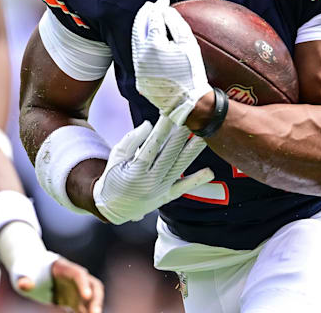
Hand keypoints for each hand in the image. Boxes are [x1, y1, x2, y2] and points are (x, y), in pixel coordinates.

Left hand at [15, 255, 103, 312]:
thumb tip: (23, 285)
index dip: (84, 284)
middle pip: (94, 286)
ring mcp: (76, 289)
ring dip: (93, 309)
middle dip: (96, 300)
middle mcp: (76, 278)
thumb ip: (24, 279)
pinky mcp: (74, 300)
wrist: (33, 270)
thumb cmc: (29, 269)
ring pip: (92, 299)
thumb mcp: (23, 273)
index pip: (79, 274)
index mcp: (65, 268)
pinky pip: (83, 309)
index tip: (87, 296)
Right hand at [93, 115, 213, 223]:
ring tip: (204, 136)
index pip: (153, 145)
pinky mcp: (166, 197)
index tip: (172, 113)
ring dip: (192, 151)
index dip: (163, 128)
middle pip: (169, 155)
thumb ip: (132, 140)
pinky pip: (183, 188)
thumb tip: (150, 124)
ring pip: (179, 168)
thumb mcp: (116, 157)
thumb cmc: (112, 177)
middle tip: (191, 119)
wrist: (111, 208)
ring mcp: (160, 191)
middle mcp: (150, 182)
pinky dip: (196, 181)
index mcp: (136, 170)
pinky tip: (209, 172)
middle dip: (181, 135)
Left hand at [132, 0, 211, 124]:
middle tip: (151, 5)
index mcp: (153, 45)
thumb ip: (176, 23)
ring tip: (148, 19)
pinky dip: (142, 43)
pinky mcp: (139, 77)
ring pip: (136, 41)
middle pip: (138, 28)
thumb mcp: (188, 44)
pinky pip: (138, 55)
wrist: (187, 102)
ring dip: (141, 28)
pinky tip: (149, 39)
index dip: (158, 7)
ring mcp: (138, 67)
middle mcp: (141, 55)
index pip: (153, 19)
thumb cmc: (192, 73)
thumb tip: (165, 11)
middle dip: (144, 14)